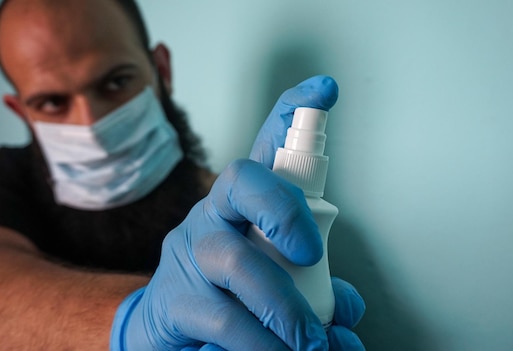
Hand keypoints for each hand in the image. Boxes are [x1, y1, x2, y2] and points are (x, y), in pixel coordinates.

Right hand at [110, 75, 363, 349]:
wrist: (165, 330)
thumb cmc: (228, 294)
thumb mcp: (275, 281)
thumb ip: (315, 289)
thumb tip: (347, 310)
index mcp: (244, 206)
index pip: (266, 148)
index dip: (291, 114)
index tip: (324, 91)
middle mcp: (214, 216)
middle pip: (240, 182)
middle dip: (283, 208)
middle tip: (312, 254)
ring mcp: (190, 255)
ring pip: (234, 260)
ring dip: (283, 304)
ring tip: (312, 341)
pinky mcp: (176, 301)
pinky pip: (221, 320)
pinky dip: (260, 343)